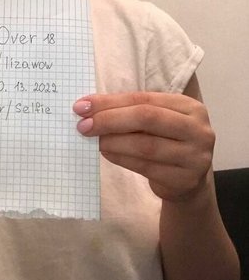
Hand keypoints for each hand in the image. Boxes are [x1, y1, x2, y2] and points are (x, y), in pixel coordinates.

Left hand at [73, 92, 215, 201]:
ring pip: (145, 145)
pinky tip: (107, 153)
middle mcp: (198, 129)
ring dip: (113, 141)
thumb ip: (128, 110)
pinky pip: (146, 167)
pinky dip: (121, 158)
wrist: (188, 181)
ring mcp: (195, 156)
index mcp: (189, 107)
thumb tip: (87, 107)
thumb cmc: (165, 141)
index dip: (110, 101)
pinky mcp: (185, 180)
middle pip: (146, 118)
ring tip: (95, 140)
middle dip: (109, 119)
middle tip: (83, 125)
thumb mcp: (155, 121)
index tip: (82, 106)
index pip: (143, 99)